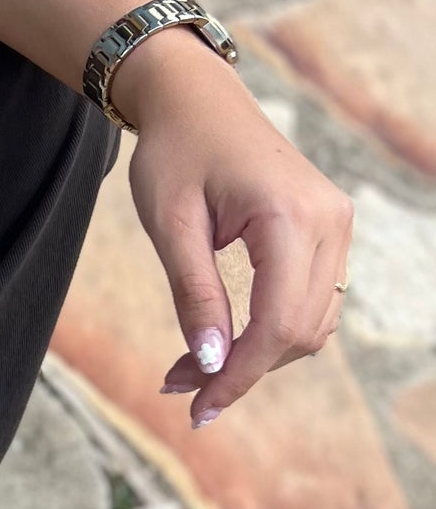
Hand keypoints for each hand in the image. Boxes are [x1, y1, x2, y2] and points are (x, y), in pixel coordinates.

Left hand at [118, 28, 352, 425]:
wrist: (196, 100)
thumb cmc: (174, 153)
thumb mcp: (171, 226)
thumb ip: (194, 295)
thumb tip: (212, 363)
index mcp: (292, 217)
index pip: (278, 324)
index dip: (239, 375)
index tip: (196, 408)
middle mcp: (330, 222)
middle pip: (300, 331)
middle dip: (241, 370)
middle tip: (176, 385)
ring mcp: (337, 225)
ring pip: (311, 324)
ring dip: (257, 356)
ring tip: (191, 367)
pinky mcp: (329, 231)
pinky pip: (311, 301)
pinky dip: (271, 330)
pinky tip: (224, 340)